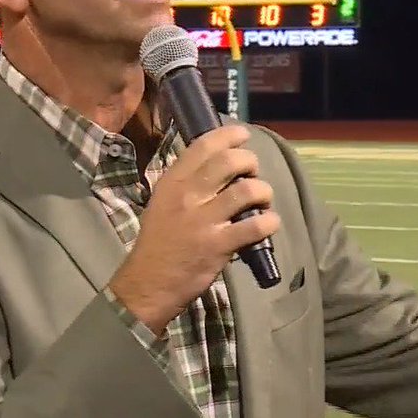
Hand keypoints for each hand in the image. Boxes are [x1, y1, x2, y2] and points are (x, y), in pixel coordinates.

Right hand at [108, 125, 280, 334]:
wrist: (148, 283)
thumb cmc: (158, 242)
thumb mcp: (162, 202)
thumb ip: (186, 183)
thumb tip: (216, 166)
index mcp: (172, 181)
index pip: (203, 145)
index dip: (228, 135)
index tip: (243, 135)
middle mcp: (187, 195)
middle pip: (229, 162)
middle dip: (250, 162)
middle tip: (253, 173)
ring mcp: (203, 220)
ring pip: (246, 190)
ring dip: (263, 191)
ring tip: (263, 200)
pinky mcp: (218, 245)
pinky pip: (254, 226)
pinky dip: (269, 221)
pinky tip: (268, 223)